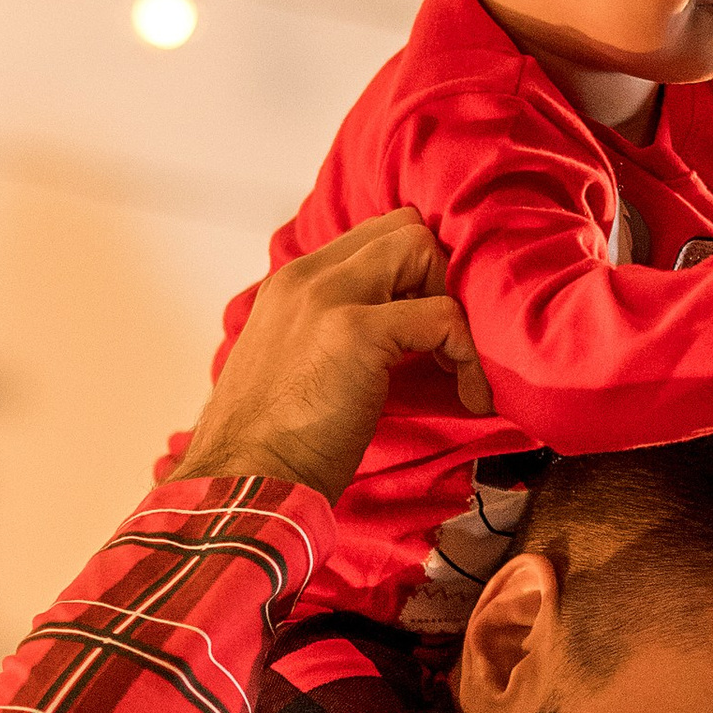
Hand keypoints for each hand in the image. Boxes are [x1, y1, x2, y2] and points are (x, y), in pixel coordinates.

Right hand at [176, 212, 491, 502]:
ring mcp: (331, 298)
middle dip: (437, 279)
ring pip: (424, 250)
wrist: (244, 482)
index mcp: (290, 284)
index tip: (419, 331)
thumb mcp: (292, 365)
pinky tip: (468, 395)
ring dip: (453, 304)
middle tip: (438, 342)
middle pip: (403, 229)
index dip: (409, 276)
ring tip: (453, 365)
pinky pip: (444, 316)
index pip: (371, 238)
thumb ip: (326, 331)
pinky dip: (468, 355)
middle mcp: (308, 277)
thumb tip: (386, 334)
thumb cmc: (268, 445)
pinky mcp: (358, 331)